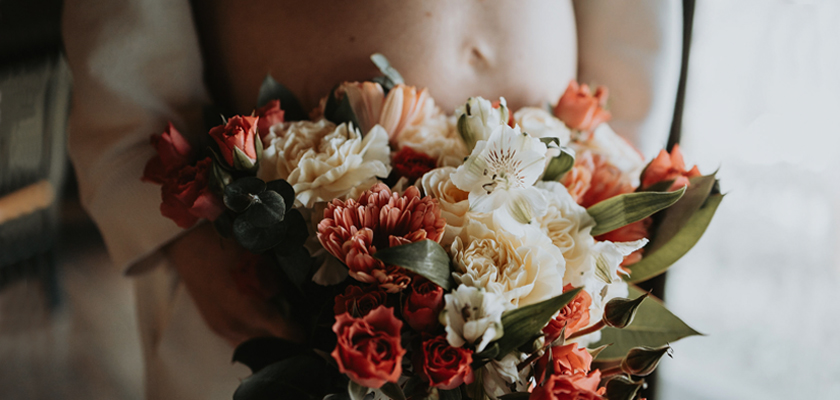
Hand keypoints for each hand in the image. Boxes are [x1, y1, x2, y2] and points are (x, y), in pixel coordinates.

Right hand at [164, 222, 302, 346]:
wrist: (187, 243)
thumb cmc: (228, 245)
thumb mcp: (261, 262)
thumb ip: (278, 285)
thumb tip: (293, 302)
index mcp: (248, 308)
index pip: (286, 334)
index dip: (302, 333)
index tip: (312, 329)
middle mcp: (235, 325)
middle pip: (272, 347)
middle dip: (289, 340)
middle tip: (302, 329)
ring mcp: (222, 328)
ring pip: (255, 347)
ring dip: (271, 341)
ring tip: (285, 329)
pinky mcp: (215, 325)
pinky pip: (241, 341)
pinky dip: (255, 337)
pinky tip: (264, 325)